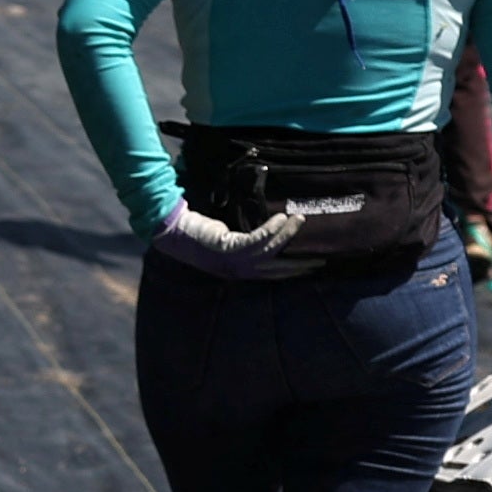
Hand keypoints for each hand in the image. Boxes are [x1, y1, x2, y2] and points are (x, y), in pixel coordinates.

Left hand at [146, 202, 321, 280]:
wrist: (171, 228)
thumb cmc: (197, 230)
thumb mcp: (225, 237)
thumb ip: (245, 239)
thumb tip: (270, 226)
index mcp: (237, 271)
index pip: (270, 273)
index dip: (291, 271)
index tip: (311, 266)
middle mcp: (236, 271)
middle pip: (274, 269)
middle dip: (298, 264)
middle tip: (321, 258)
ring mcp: (231, 261)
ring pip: (267, 251)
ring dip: (287, 235)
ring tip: (301, 219)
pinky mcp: (226, 248)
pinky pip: (255, 240)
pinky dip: (271, 230)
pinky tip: (282, 218)